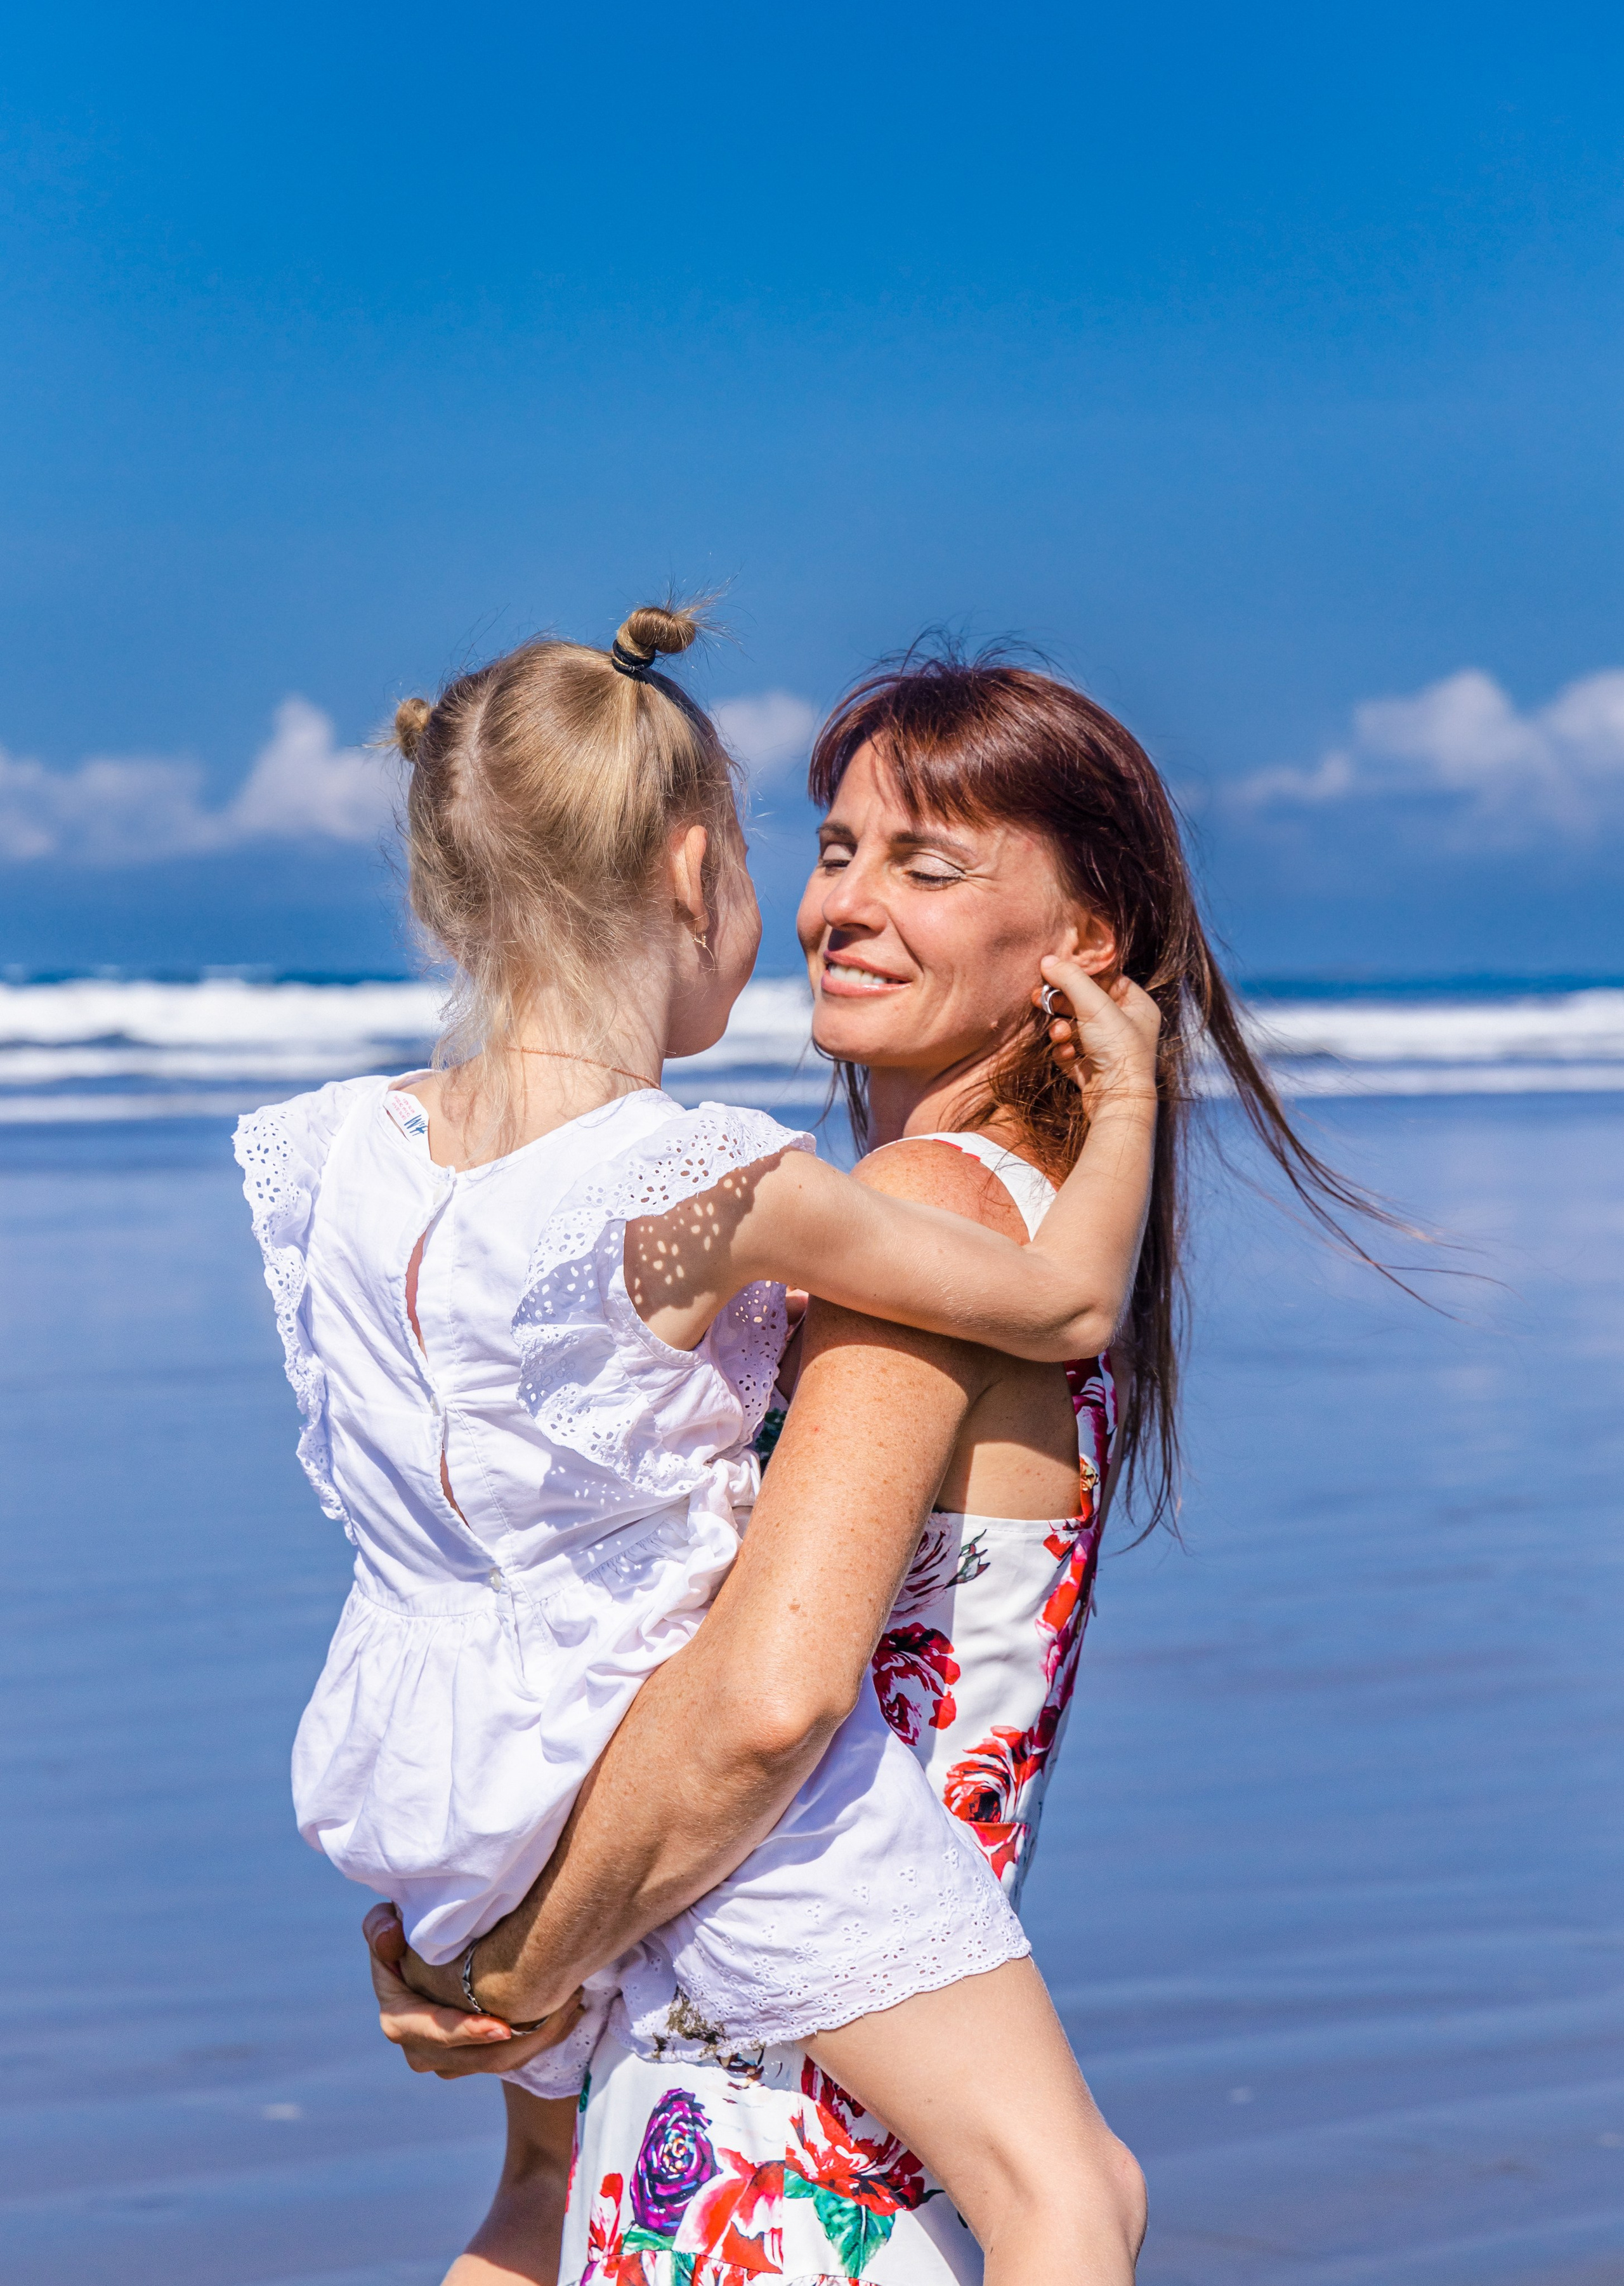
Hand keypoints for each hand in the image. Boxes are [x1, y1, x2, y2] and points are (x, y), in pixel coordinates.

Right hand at [364, 1903, 586, 2080]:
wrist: (422, 1955)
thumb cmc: (404, 1933)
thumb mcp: (385, 1924)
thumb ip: (380, 1928)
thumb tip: (390, 1934)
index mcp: (400, 2022)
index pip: (438, 2034)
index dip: (468, 2033)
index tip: (503, 2027)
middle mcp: (422, 2051)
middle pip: (478, 2058)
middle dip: (522, 2040)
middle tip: (562, 2008)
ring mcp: (449, 2061)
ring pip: (499, 2063)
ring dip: (539, 2040)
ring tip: (573, 2007)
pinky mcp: (472, 2059)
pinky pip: (509, 2059)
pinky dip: (540, 2040)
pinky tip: (568, 2014)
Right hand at [1033, 956, 1160, 1110]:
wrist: (1117, 1099)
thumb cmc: (1117, 1048)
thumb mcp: (1094, 1005)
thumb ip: (1070, 978)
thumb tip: (1048, 959)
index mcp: (1137, 1005)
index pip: (1106, 979)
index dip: (1080, 975)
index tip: (1056, 971)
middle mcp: (1125, 1025)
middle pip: (1084, 1002)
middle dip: (1061, 1003)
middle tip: (1039, 998)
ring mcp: (1107, 1048)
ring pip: (1073, 1026)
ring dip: (1061, 1028)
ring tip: (1059, 1033)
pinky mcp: (1091, 1067)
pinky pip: (1070, 1050)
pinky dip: (1064, 1049)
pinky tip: (1067, 1053)